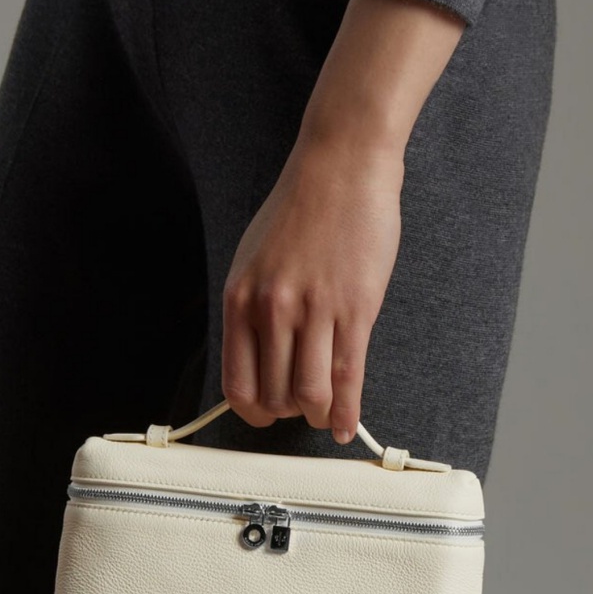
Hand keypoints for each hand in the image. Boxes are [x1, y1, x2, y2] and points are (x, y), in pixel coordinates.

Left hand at [221, 132, 404, 443]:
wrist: (342, 167)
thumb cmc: (301, 210)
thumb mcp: (256, 259)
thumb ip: (254, 309)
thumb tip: (261, 359)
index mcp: (241, 299)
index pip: (238, 382)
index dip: (253, 410)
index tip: (266, 414)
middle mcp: (271, 309)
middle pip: (275, 394)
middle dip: (289, 411)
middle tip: (302, 408)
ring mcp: (314, 310)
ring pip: (309, 393)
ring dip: (317, 414)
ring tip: (326, 413)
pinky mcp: (355, 309)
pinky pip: (347, 377)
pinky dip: (346, 411)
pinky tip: (346, 426)